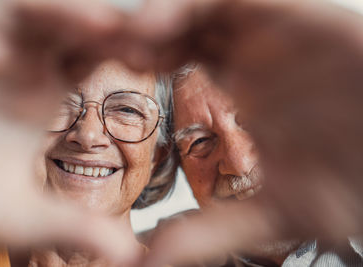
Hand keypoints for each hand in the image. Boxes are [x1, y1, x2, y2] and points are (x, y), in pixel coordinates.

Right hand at [0, 0, 140, 264]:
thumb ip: (70, 226)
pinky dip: (41, 13)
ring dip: (81, 18)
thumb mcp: (19, 213)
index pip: (105, 73)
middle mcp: (36, 66)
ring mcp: (7, 44)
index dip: (132, 67)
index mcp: (58, 99)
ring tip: (111, 23)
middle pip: (87, 39)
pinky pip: (11, 11)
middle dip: (116, 36)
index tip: (160, 65)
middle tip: (150, 35)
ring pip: (53, 18)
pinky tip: (76, 21)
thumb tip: (126, 256)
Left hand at [118, 0, 362, 265]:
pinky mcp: (286, 12)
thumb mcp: (269, 211)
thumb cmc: (349, 181)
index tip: (96, 91)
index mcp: (236, 92)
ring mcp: (264, 32)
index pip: (172, 67)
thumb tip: (146, 262)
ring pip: (194, 11)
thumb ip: (208, 232)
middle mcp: (245, 56)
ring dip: (153, 23)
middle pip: (174, 34)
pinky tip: (156, 29)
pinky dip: (186, 7)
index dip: (134, 76)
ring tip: (124, 42)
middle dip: (136, 43)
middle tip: (96, 57)